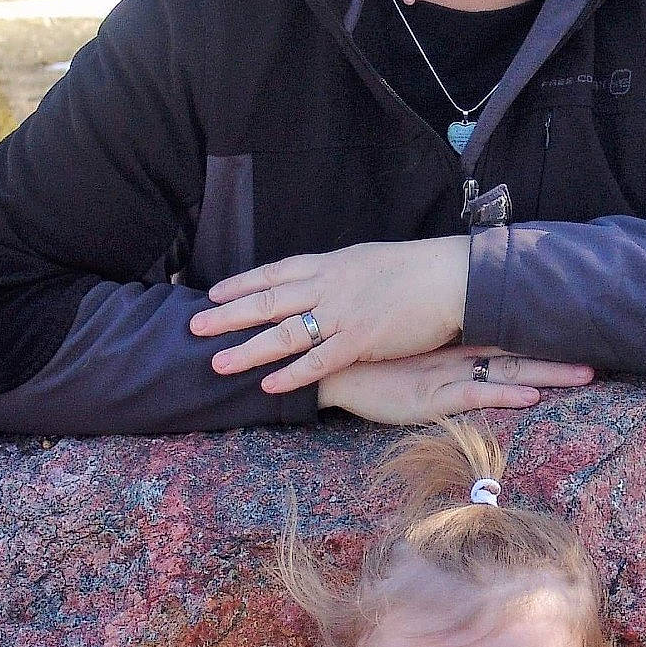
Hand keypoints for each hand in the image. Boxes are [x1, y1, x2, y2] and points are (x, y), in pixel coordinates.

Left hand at [189, 238, 469, 394]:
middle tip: (194, 327)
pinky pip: (318, 361)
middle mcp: (328, 287)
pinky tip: (267, 385)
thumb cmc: (415, 270)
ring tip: (217, 363)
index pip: (274, 273)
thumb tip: (319, 279)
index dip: (241, 284)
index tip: (213, 293)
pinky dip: (291, 374)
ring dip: (248, 350)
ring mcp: (342, 315)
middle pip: (268, 302)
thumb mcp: (366, 261)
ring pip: (284, 334)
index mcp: (329, 265)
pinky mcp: (360, 341)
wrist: (450, 277)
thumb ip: (338, 273)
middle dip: (228, 316)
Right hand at [317, 347, 593, 424]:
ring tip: (584, 373)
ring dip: (546, 374)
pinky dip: (503, 399)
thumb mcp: (406, 348)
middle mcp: (456, 354)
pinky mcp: (431, 399)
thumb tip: (462, 337)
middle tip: (601, 353)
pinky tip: (530, 399)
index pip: (507, 333)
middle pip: (518, 351)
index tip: (578, 327)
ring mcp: (446, 375)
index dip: (542, 332)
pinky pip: (474, 397)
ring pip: (506, 373)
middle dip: (558, 353)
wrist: (325, 368)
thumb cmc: (365, 360)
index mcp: (453, 341)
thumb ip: (433, 342)